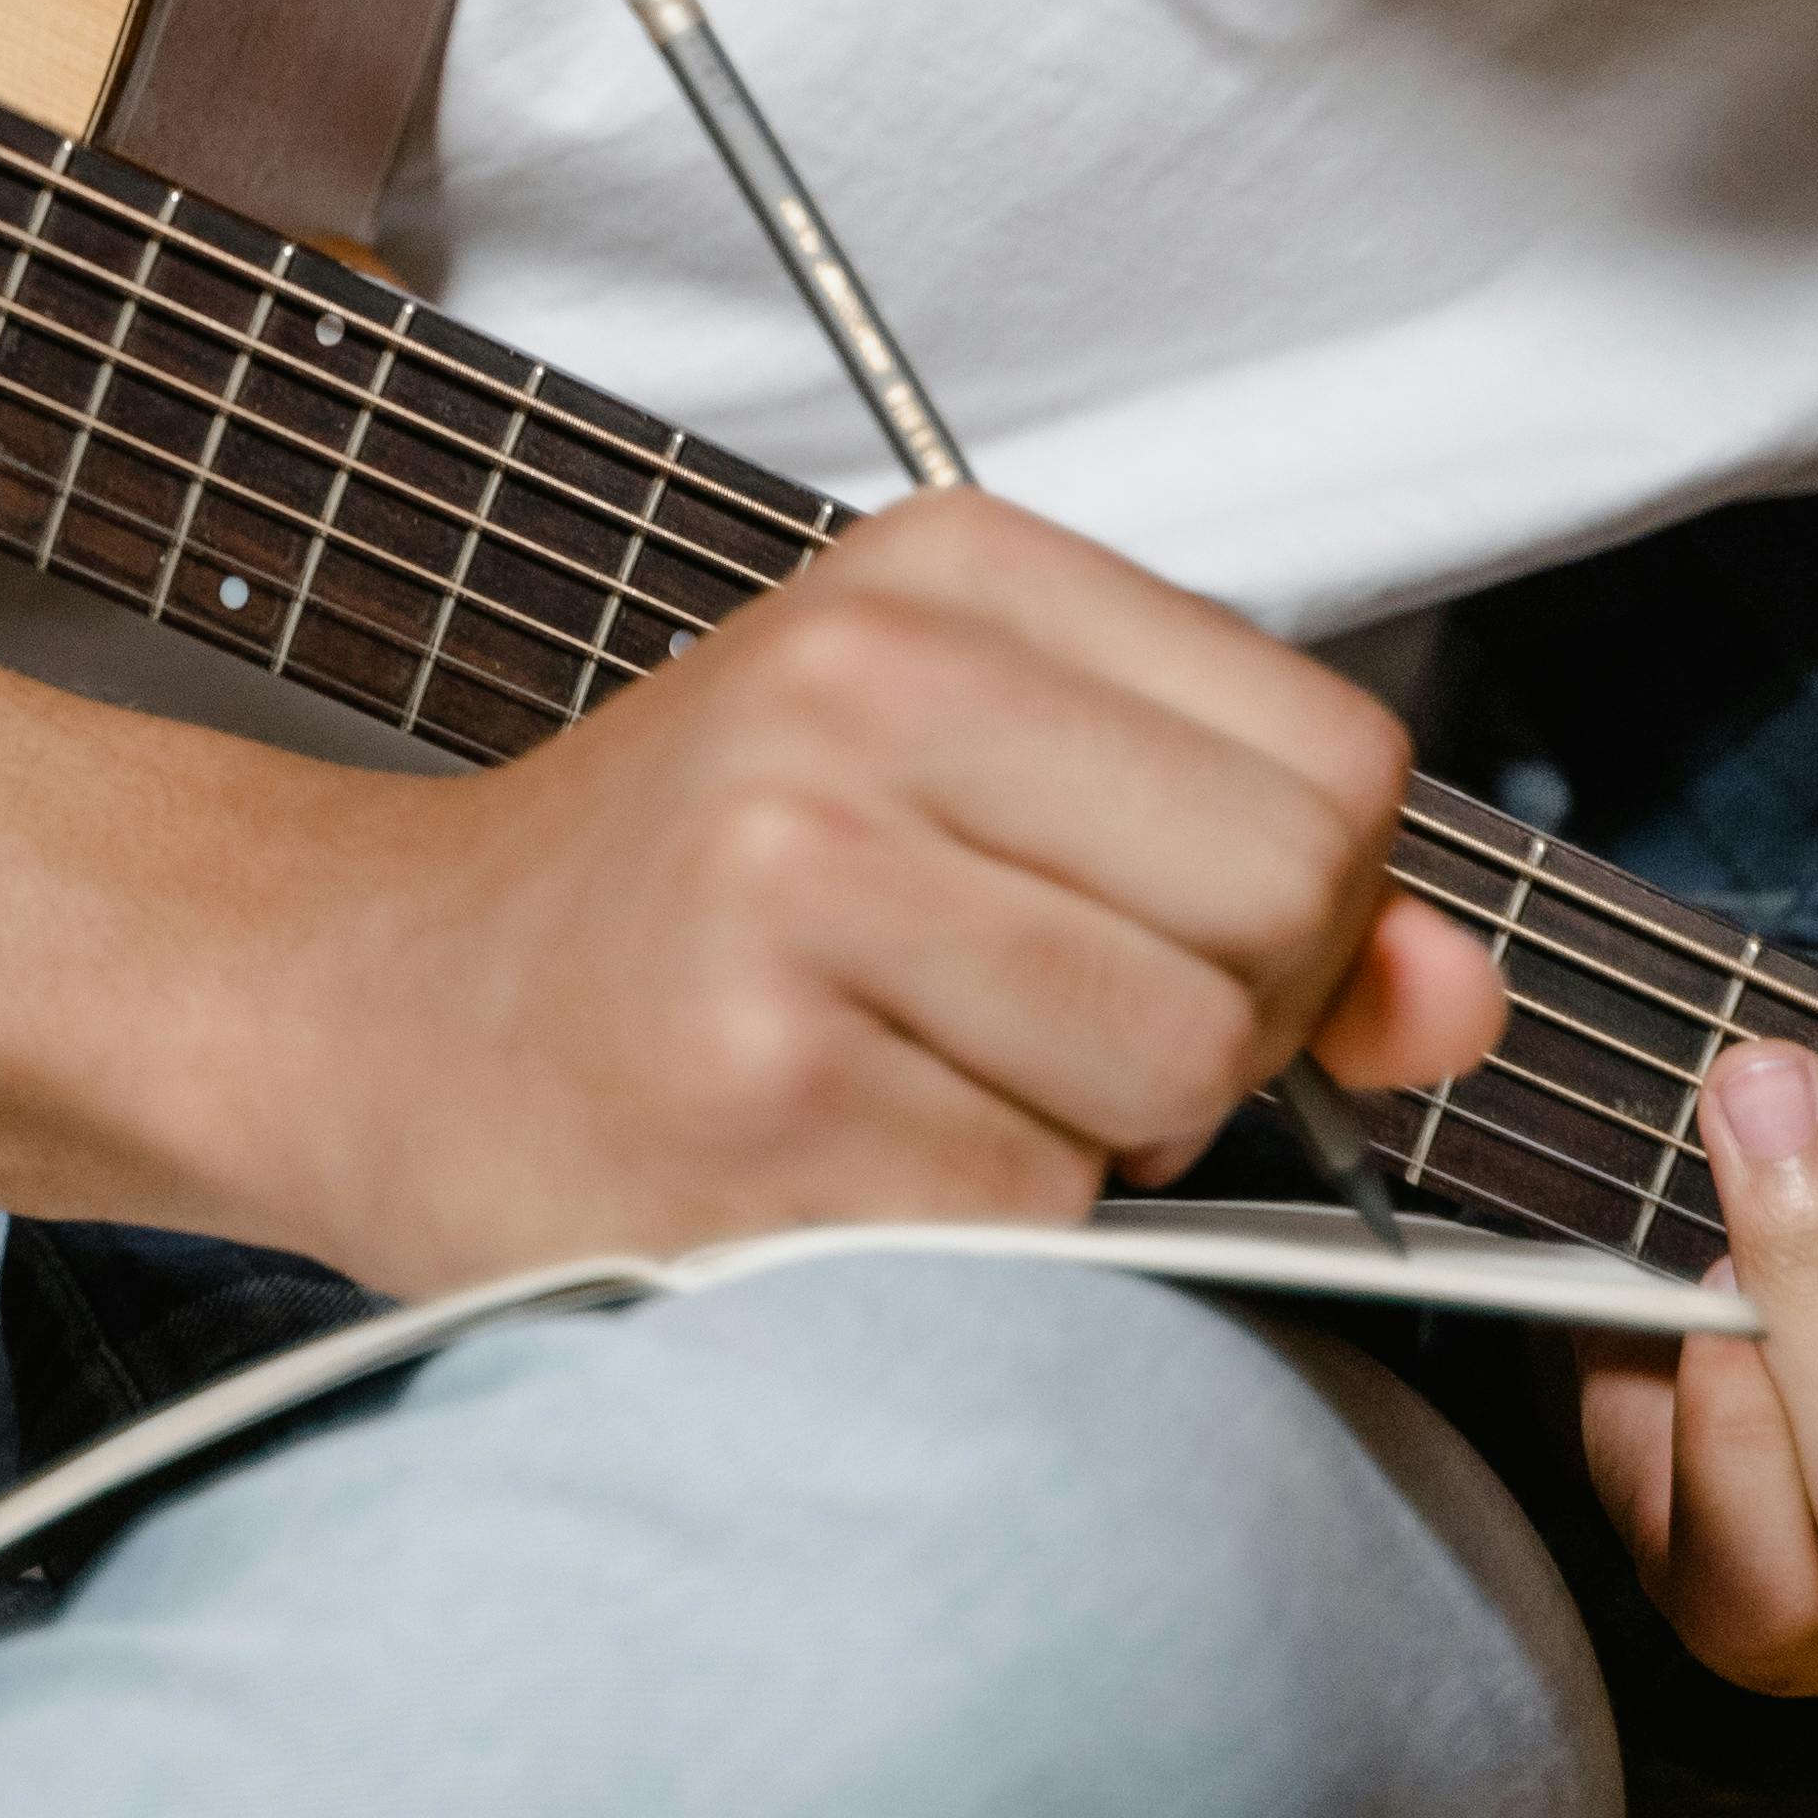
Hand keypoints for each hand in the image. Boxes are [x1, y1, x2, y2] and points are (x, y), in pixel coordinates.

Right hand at [218, 491, 1507, 1296]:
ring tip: (906, 1091)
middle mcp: (861, 693)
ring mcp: (796, 891)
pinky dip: (968, 1242)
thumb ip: (1255, 884)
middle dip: (1209, 1030)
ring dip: (1084, 1145)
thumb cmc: (676, 914)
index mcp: (935, 575)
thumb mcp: (965, 797)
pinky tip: (827, 1169)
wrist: (357, 1010)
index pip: (1335, 765)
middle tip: (1020, 1031)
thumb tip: (1461, 1003)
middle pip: (1281, 913)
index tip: (1143, 932)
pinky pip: (1034, 1219)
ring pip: (1173, 1080)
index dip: (1295, 904)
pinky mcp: (756, 1096)